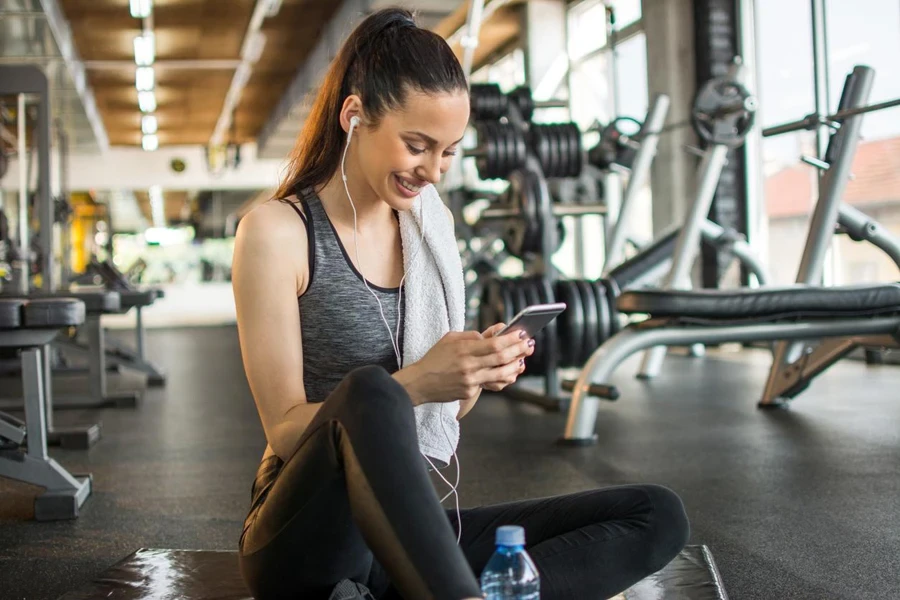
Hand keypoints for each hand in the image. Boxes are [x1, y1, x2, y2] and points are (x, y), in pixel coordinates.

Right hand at [397, 325, 532, 404]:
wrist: (420, 382)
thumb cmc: (435, 358)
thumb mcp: (450, 339)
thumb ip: (472, 335)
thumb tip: (492, 334)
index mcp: (463, 349)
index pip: (494, 344)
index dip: (511, 339)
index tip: (521, 333)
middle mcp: (468, 366)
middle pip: (501, 358)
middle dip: (519, 350)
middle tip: (529, 344)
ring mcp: (470, 381)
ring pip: (501, 375)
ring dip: (515, 367)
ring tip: (522, 360)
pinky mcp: (469, 392)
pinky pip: (490, 385)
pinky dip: (502, 378)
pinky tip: (509, 373)